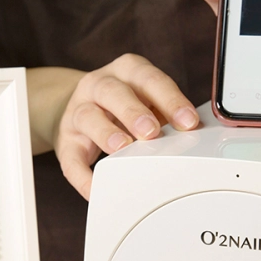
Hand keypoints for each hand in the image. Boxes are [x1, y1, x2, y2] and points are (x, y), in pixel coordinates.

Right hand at [53, 54, 199, 199]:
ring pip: (88, 116)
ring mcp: (78, 111)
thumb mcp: (148, 99)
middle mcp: (99, 85)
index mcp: (127, 72)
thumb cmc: (125, 106)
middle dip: (133, 111)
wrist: (81, 110)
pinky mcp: (66, 141)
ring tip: (122, 148)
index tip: (187, 121)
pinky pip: (72, 160)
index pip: (149, 79)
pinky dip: (83, 176)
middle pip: (112, 91)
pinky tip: (96, 188)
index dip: (169, 99)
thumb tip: (195, 133)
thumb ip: (168, 112)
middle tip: (151, 131)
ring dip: (106, 132)